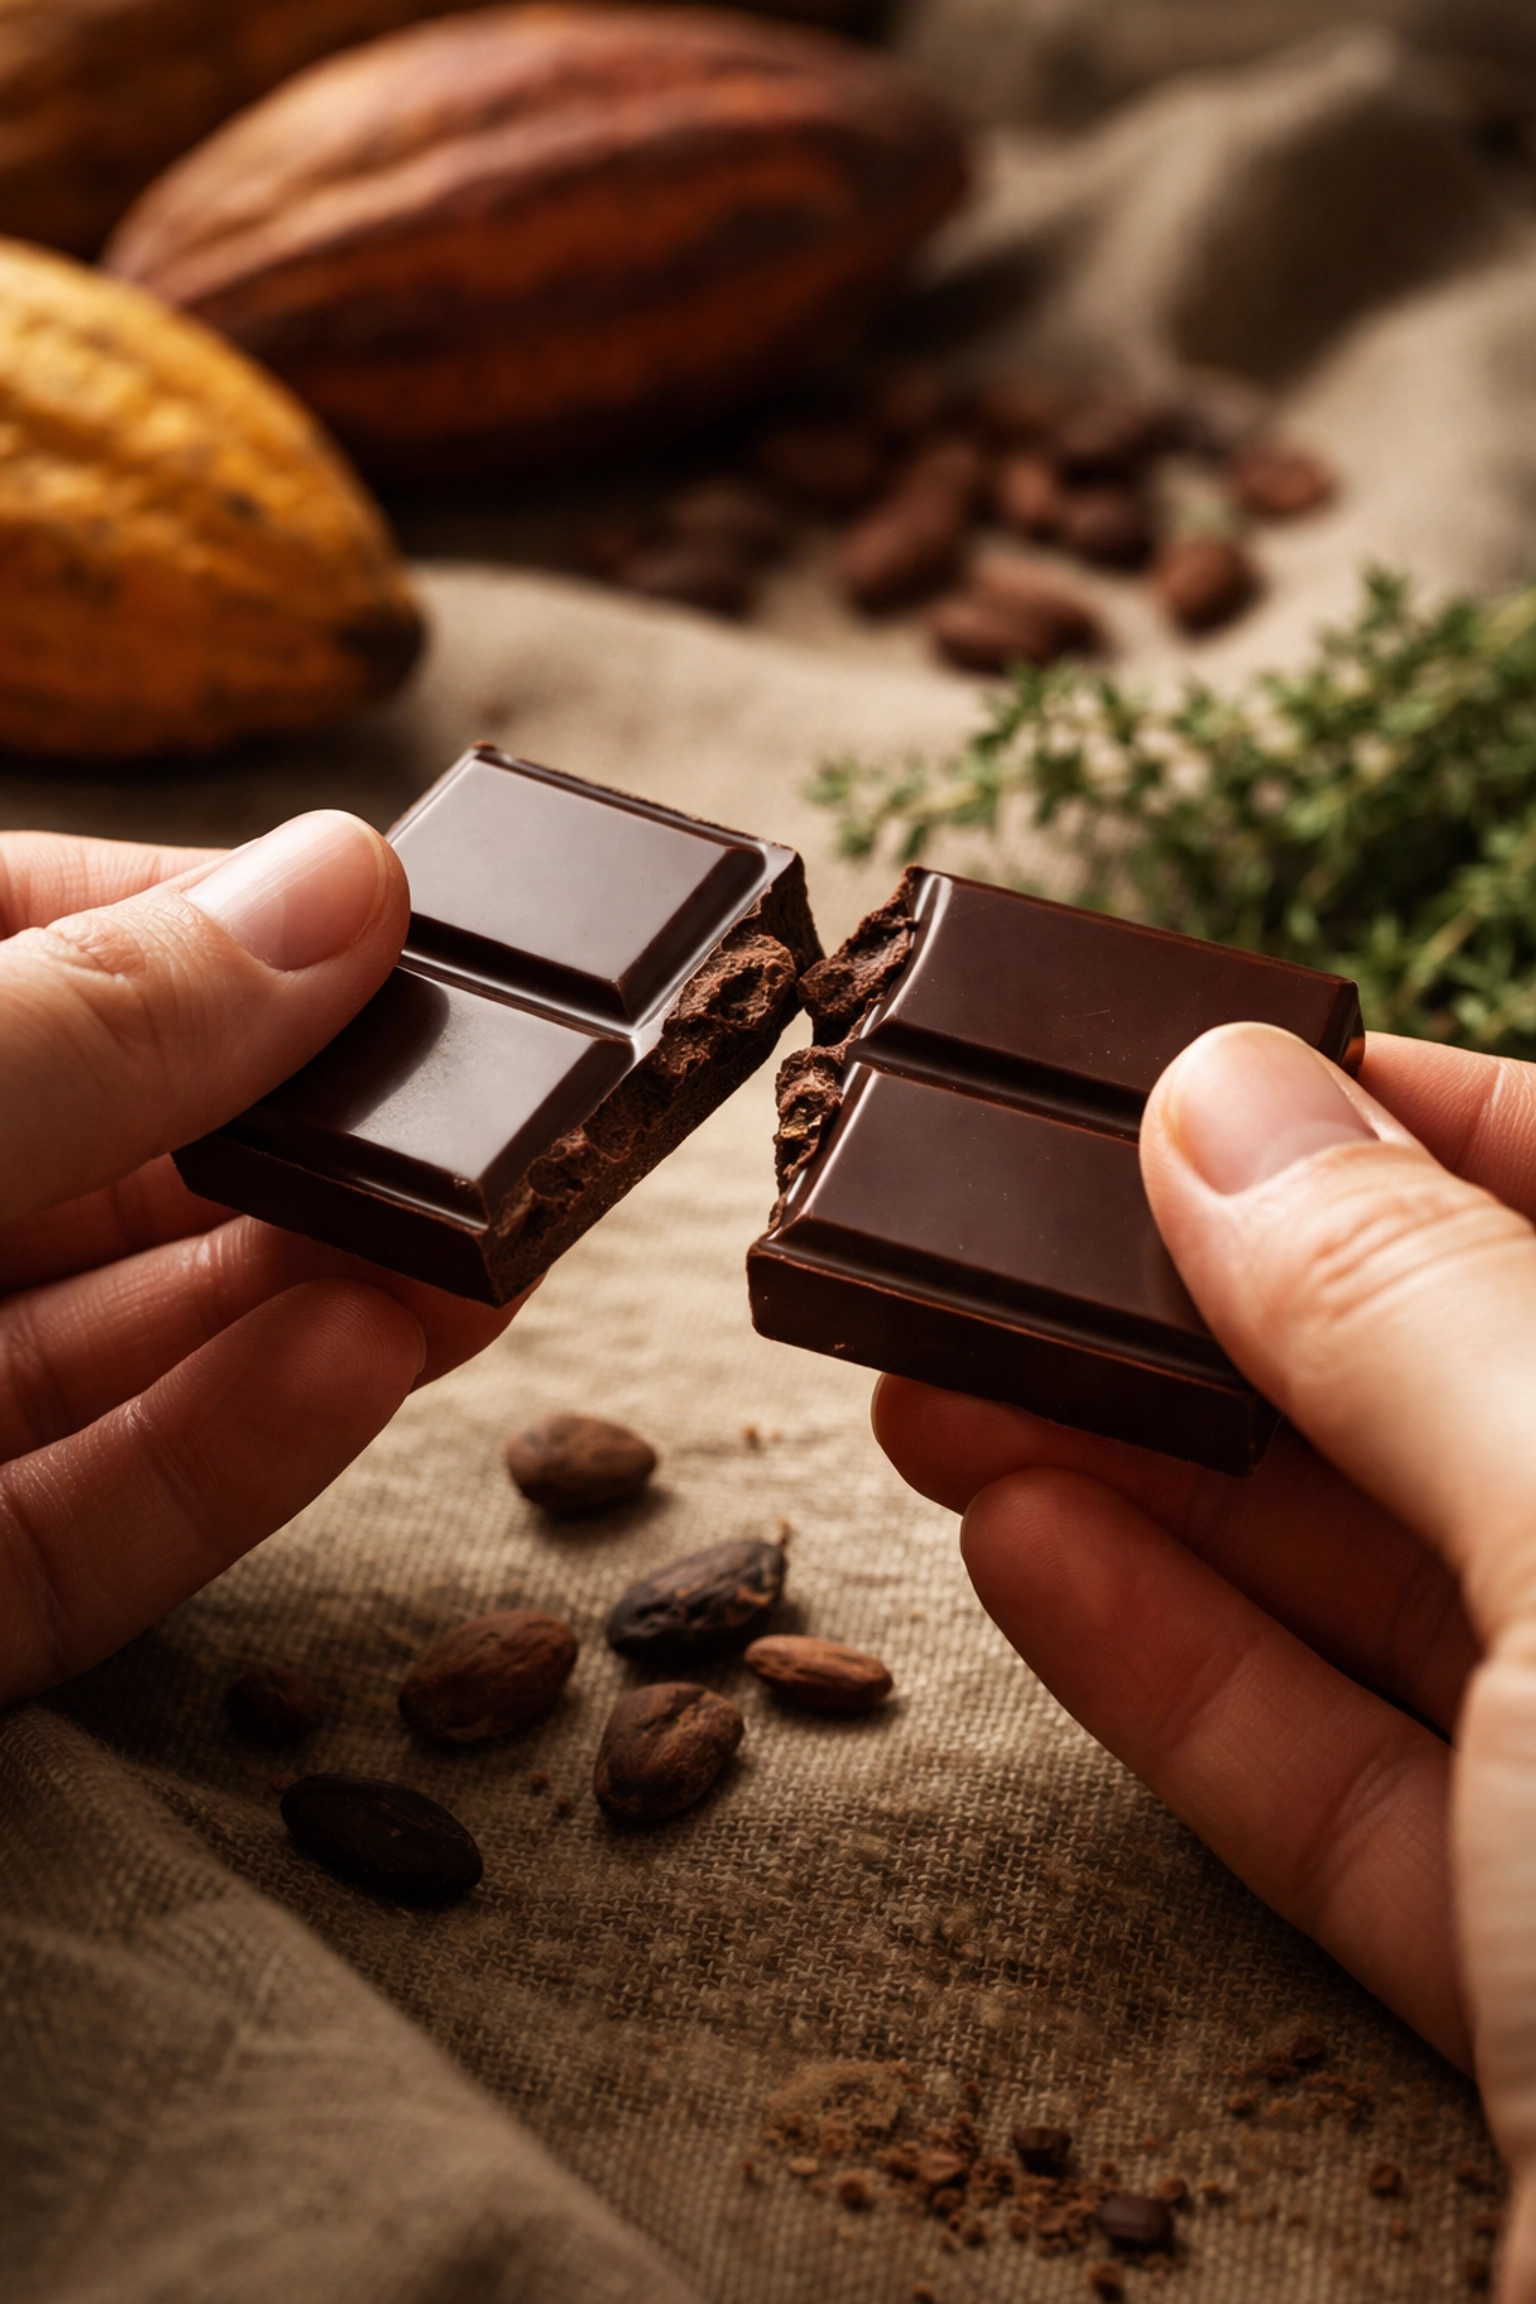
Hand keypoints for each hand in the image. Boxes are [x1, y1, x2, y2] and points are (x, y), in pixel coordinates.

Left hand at [0, 819, 514, 1707]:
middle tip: (513, 1108)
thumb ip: (95, 1021)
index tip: (394, 925)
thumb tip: (344, 883)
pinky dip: (234, 1455)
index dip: (219, 929)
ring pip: (136, 1347)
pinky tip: (365, 1368)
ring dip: (320, 1292)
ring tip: (493, 1245)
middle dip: (321, 1138)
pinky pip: (96, 1526)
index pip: (37, 946)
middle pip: (119, 1167)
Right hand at [874, 1023, 1535, 2291]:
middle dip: (1210, 1310)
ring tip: (940, 1370)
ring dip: (1143, 1482)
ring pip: (1382, 1599)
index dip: (1413, 1118)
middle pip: (1464, 1404)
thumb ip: (1411, 1315)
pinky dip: (1171, 1670)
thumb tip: (1231, 1103)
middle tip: (1006, 1228)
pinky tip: (1021, 1546)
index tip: (1207, 1071)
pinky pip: (1345, 1789)